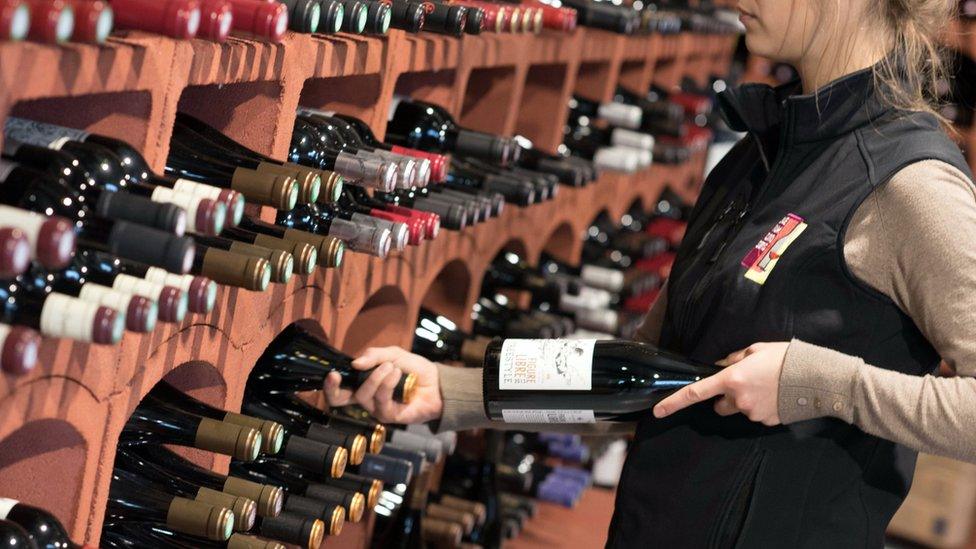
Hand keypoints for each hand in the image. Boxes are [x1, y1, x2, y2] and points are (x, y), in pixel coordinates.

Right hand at [323, 346, 443, 423]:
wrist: (436, 382)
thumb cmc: (413, 370)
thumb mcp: (393, 354)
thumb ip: (374, 355)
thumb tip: (355, 363)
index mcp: (362, 384)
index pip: (338, 389)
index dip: (329, 385)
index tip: (331, 373)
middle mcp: (365, 398)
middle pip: (339, 400)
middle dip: (335, 388)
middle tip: (341, 374)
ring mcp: (376, 408)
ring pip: (363, 395)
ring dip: (376, 377)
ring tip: (392, 367)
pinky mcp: (389, 416)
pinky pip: (381, 400)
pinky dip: (388, 383)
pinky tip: (397, 374)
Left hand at [652, 342, 788, 425]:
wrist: (818, 378)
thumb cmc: (786, 358)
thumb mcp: (756, 349)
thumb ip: (733, 359)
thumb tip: (721, 366)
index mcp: (731, 379)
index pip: (695, 393)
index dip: (674, 402)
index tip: (658, 411)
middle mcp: (738, 399)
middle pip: (718, 406)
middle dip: (724, 398)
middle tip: (743, 384)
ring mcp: (753, 413)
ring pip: (739, 410)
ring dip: (745, 401)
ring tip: (766, 386)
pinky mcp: (767, 422)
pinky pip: (756, 416)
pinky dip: (762, 407)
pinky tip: (776, 395)